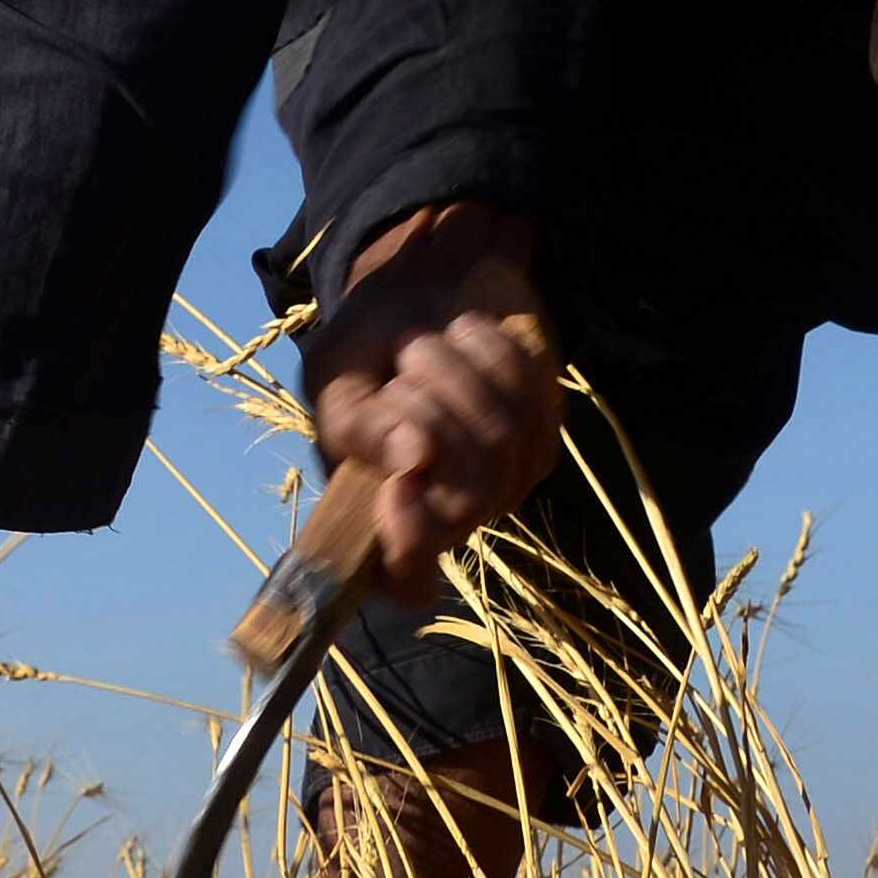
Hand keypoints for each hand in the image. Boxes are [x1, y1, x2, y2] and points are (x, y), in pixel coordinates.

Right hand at [305, 202, 563, 604]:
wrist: (411, 298)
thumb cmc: (362, 353)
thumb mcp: (335, 383)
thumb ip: (358, 426)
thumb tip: (412, 457)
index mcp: (382, 521)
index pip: (406, 579)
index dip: (409, 544)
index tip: (395, 484)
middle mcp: (448, 518)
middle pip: (466, 489)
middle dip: (426, 407)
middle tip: (396, 371)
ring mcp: (503, 482)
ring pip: (502, 434)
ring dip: (454, 367)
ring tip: (421, 345)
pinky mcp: (542, 434)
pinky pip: (529, 391)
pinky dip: (489, 348)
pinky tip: (463, 337)